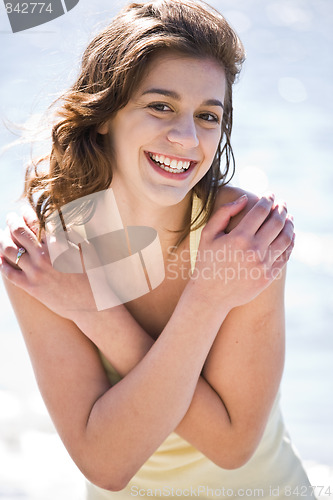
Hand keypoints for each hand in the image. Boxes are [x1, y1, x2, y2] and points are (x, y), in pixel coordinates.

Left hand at [0, 209, 98, 319]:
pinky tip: (0, 258)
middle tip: (10, 217)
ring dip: (2, 238)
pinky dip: (1, 263)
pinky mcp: (31, 287)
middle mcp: (43, 256)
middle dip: (12, 221)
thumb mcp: (88, 250)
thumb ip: (73, 235)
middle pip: (19, 232)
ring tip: (2, 234)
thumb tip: (62, 223)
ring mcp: (35, 272)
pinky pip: (8, 273)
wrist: (92, 304)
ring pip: (9, 250)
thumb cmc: (94, 275)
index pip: (35, 222)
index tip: (23, 210)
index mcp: (57, 244)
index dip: (26, 213)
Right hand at [193, 193, 293, 310]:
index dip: (267, 200)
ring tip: (288, 217)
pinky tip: (289, 235)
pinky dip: (290, 242)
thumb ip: (224, 213)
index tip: (269, 195)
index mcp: (239, 237)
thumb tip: (245, 198)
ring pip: (285, 238)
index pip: (261, 211)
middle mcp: (254, 250)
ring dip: (289, 224)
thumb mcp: (208, 234)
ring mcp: (263, 264)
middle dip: (281, 208)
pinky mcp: (269, 276)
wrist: (210, 295)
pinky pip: (285, 255)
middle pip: (276, 222)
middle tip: (282, 203)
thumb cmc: (207, 261)